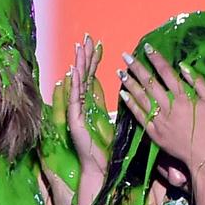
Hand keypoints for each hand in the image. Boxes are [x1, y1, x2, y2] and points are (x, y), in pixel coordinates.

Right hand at [67, 35, 112, 177]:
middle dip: (85, 56)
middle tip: (86, 38)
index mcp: (92, 104)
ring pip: (78, 83)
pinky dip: (74, 86)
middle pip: (84, 75)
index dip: (95, 60)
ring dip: (78, 65)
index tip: (97, 44)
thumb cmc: (107, 149)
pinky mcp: (75, 120)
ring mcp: (77, 111)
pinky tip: (74, 72)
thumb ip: (119, 108)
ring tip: (79, 48)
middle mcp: (82, 105)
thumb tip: (130, 94)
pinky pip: (74, 99)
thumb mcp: (116, 123)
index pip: (93, 77)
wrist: (99, 166)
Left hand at [118, 44, 204, 174]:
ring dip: (129, 83)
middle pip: (149, 83)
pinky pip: (140, 116)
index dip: (156, 59)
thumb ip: (198, 83)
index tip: (146, 48)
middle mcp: (169, 106)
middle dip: (136, 68)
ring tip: (120, 72)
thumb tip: (182, 66)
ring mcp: (159, 120)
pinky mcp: (154, 133)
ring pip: (141, 98)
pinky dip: (131, 105)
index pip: (166, 73)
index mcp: (183, 97)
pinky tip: (123, 94)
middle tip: (125, 56)